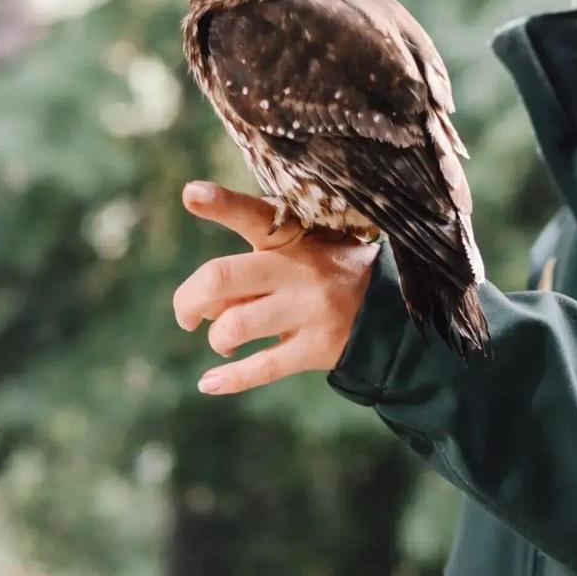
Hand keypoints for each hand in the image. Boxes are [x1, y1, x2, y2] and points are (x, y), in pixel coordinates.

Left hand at [173, 181, 378, 394]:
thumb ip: (256, 266)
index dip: (221, 204)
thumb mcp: (302, 249)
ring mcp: (309, 309)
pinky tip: (209, 383)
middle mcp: (298, 269)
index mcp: (291, 237)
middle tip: (186, 315)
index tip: (191, 194)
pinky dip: (230, 379)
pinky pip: (263, 367)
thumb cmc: (327, 271)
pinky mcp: (317, 347)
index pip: (252, 215)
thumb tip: (206, 302)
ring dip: (217, 338)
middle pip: (221, 277)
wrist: (389, 308)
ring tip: (223, 340)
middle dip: (189, 300)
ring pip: (235, 326)